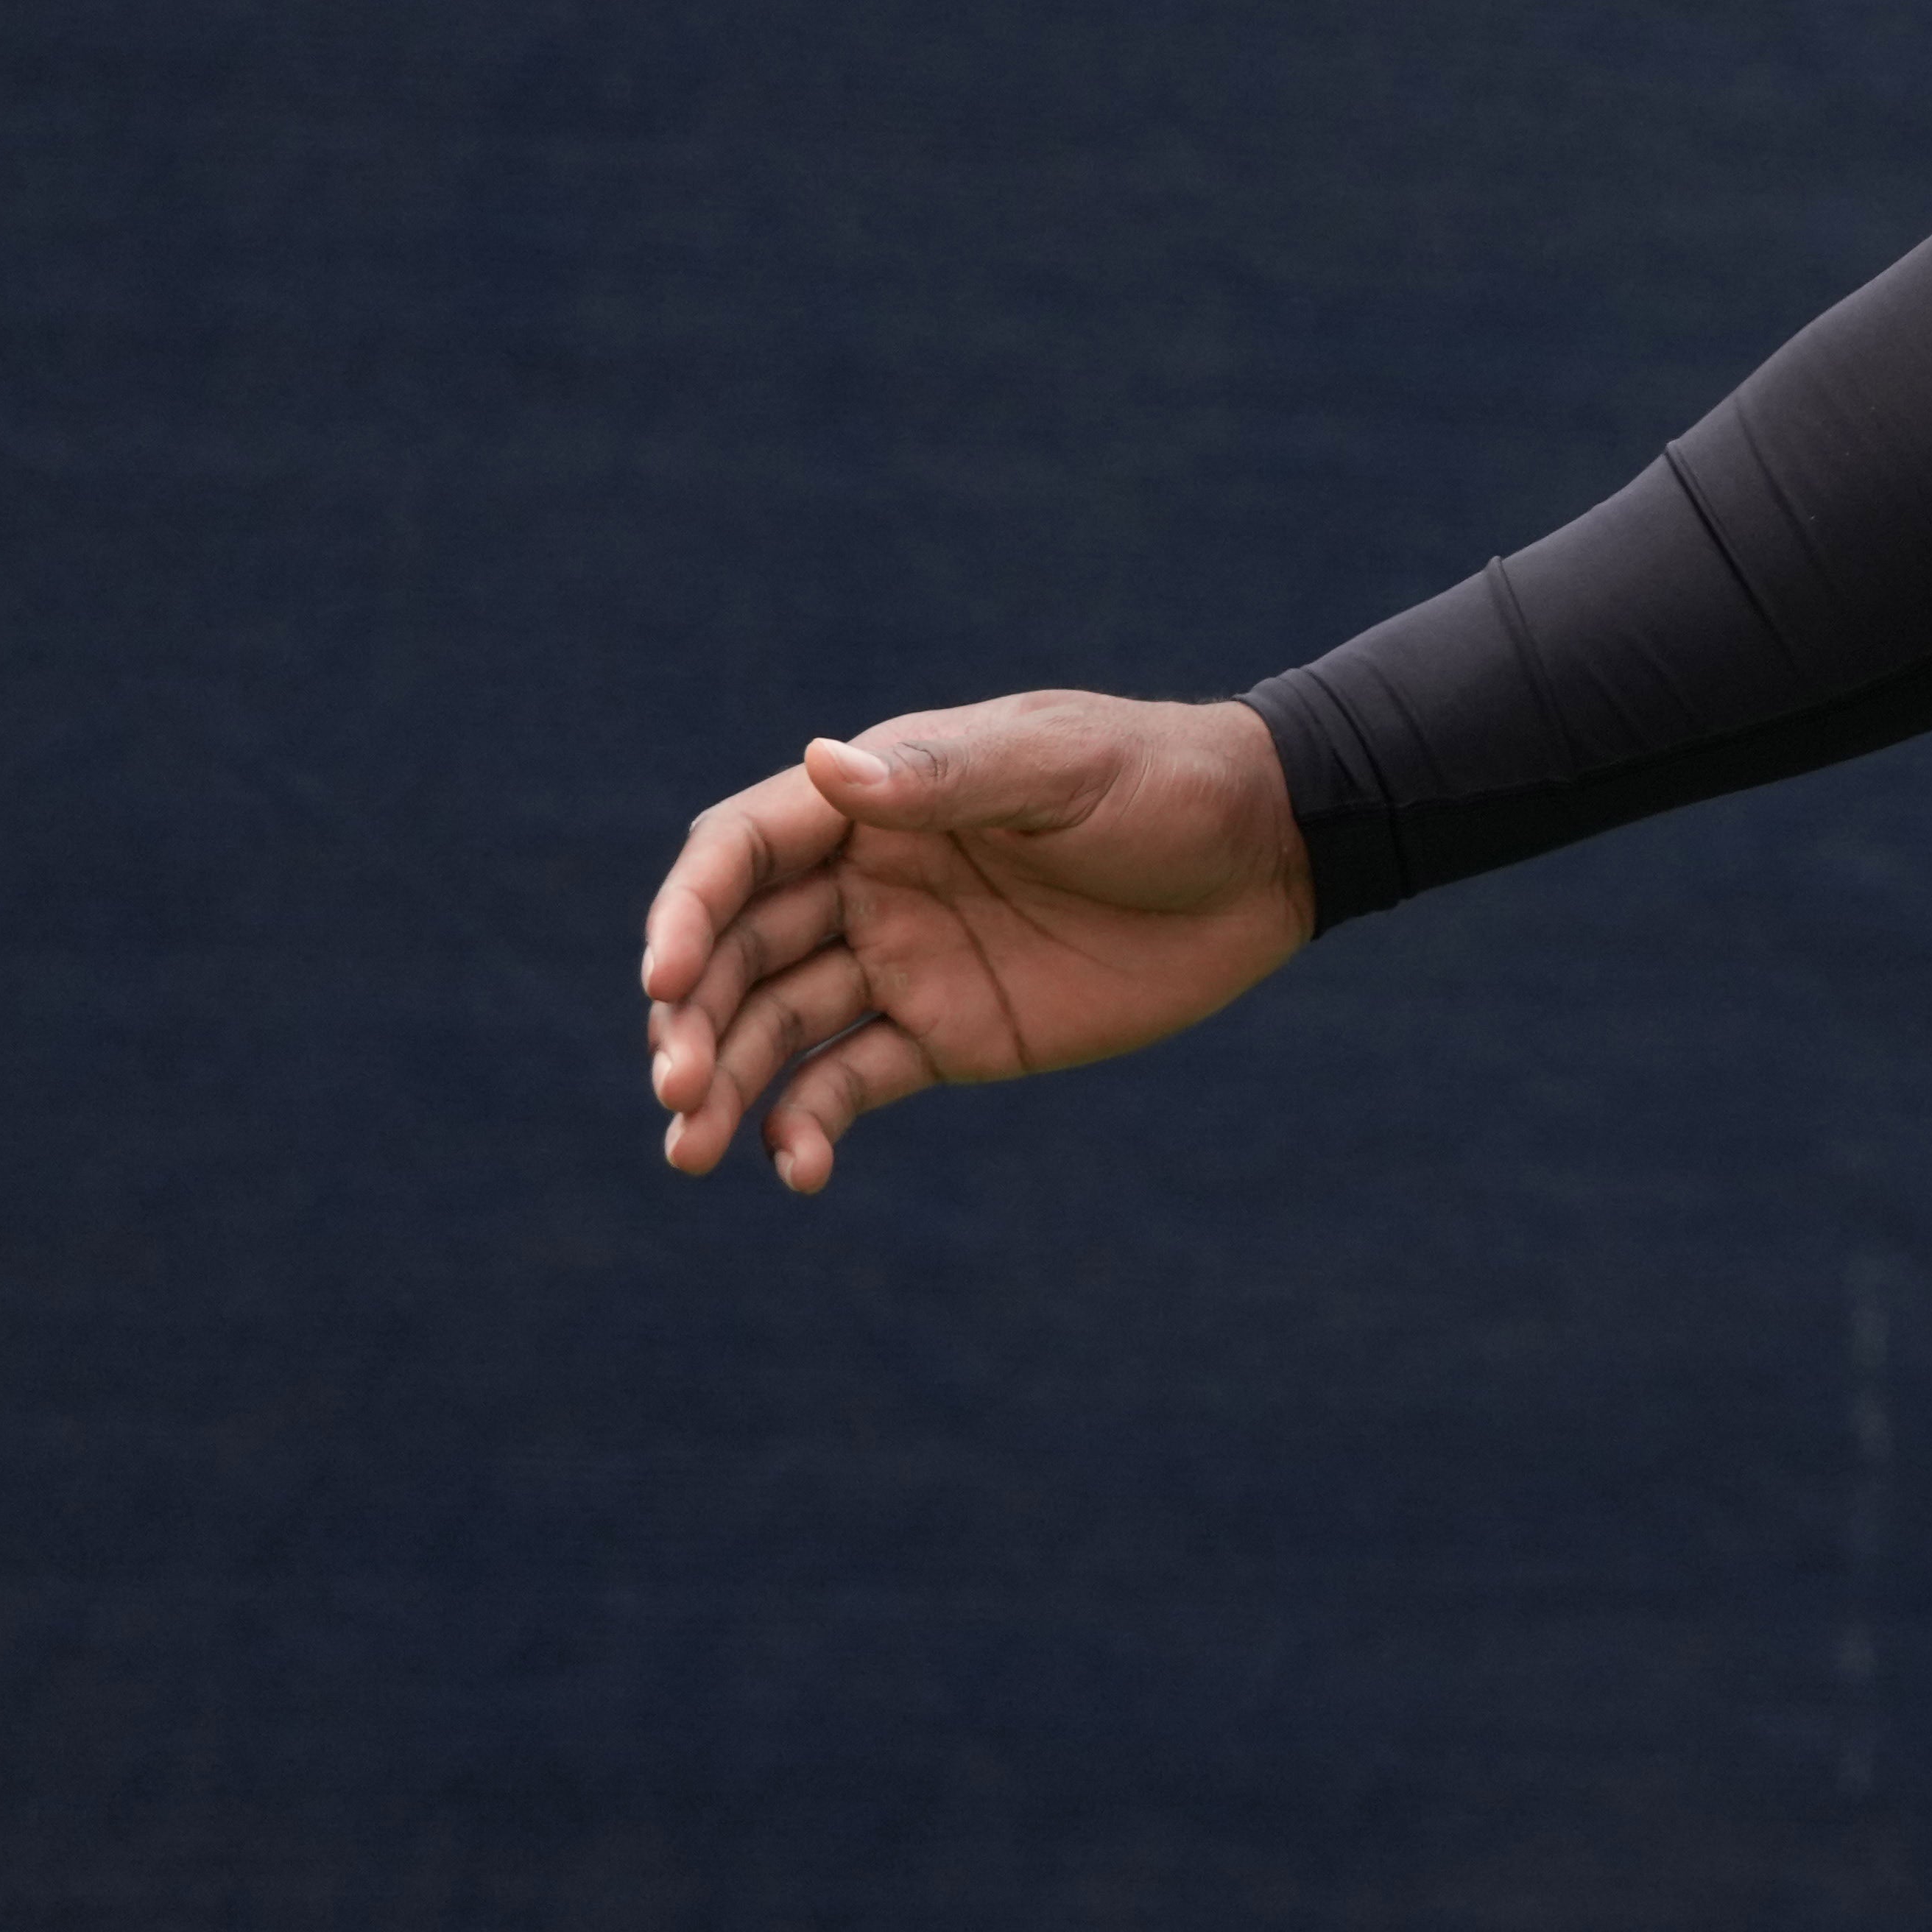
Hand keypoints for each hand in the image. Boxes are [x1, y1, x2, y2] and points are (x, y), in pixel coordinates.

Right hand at [638, 692, 1314, 1189]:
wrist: (1268, 855)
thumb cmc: (1164, 782)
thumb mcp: (1063, 769)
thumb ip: (949, 780)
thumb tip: (827, 762)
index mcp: (878, 801)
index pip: (741, 855)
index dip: (689, 913)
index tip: (663, 979)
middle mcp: (867, 884)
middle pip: (738, 953)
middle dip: (690, 1018)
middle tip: (676, 1089)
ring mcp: (901, 964)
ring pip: (776, 1028)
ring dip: (727, 1085)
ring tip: (693, 1151)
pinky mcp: (947, 1036)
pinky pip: (850, 1085)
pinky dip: (809, 1127)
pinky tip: (797, 1169)